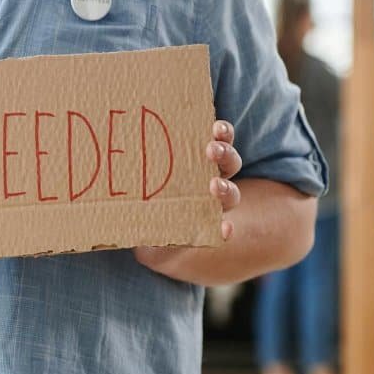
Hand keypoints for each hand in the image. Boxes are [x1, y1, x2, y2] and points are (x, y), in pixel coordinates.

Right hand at [135, 120, 241, 274]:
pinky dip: (222, 133)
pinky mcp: (202, 145)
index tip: (224, 227)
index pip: (217, 227)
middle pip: (229, 193)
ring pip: (229, 164)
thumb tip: (147, 245)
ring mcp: (210, 168)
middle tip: (213, 186)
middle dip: (225, 190)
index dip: (223, 229)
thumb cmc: (148, 225)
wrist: (145, 201)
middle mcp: (211, 195)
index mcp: (200, 220)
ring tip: (213, 147)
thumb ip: (152, 247)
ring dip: (226, 156)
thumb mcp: (150, 245)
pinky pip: (220, 138)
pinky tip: (216, 126)